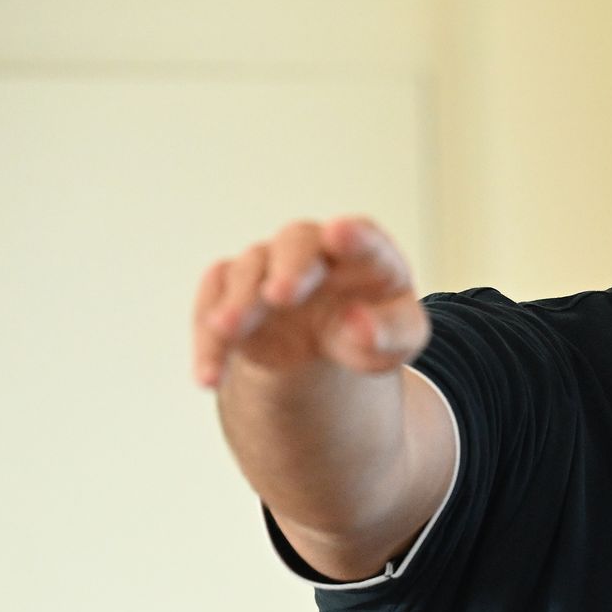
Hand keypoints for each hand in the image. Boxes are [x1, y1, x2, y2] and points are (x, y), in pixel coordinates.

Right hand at [192, 216, 428, 387]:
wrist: (327, 348)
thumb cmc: (373, 328)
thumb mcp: (401, 338)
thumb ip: (392, 332)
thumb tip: (359, 327)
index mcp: (365, 254)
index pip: (362, 236)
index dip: (352, 235)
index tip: (340, 234)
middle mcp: (312, 251)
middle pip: (297, 243)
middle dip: (289, 267)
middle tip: (281, 295)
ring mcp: (267, 268)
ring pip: (246, 272)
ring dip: (238, 304)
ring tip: (229, 330)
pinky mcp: (231, 294)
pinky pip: (211, 309)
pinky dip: (209, 342)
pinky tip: (210, 376)